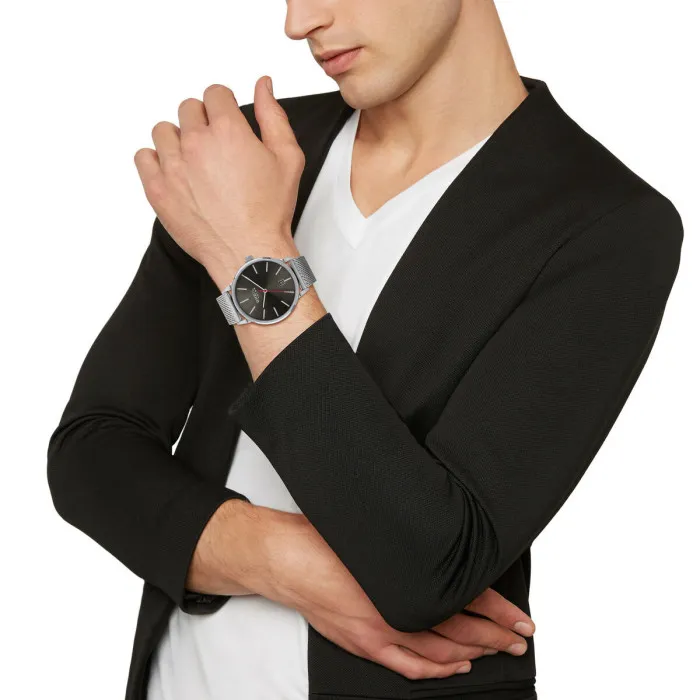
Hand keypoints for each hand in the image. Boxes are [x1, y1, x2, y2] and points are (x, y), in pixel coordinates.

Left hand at [133, 77, 305, 288]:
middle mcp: (195, 143)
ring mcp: (172, 166)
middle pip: (188, 108)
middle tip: (215, 146)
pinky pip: (143, 157)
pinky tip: (174, 172)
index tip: (226, 120)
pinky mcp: (158, 189)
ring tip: (194, 160)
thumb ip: (274, 116)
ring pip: (163, 130)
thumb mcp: (287, 158)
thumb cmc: (269, 212)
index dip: (223, 105)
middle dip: (202, 120)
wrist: (249, 252)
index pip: (214, 93)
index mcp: (227, 131)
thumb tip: (263, 85)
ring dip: (177, 138)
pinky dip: (155, 160)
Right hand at [254, 510, 534, 679]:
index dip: (498, 610)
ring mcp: (381, 632)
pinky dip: (437, 670)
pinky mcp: (365, 643)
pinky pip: (410, 665)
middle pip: (461, 628)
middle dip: (496, 635)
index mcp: (406, 580)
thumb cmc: (324, 539)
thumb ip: (412, 547)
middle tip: (520, 637)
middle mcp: (397, 611)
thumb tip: (446, 549)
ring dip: (473, 653)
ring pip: (440, 651)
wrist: (284, 557)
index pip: (467, 598)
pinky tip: (455, 668)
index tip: (520, 616)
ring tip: (498, 651)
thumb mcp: (377, 534)